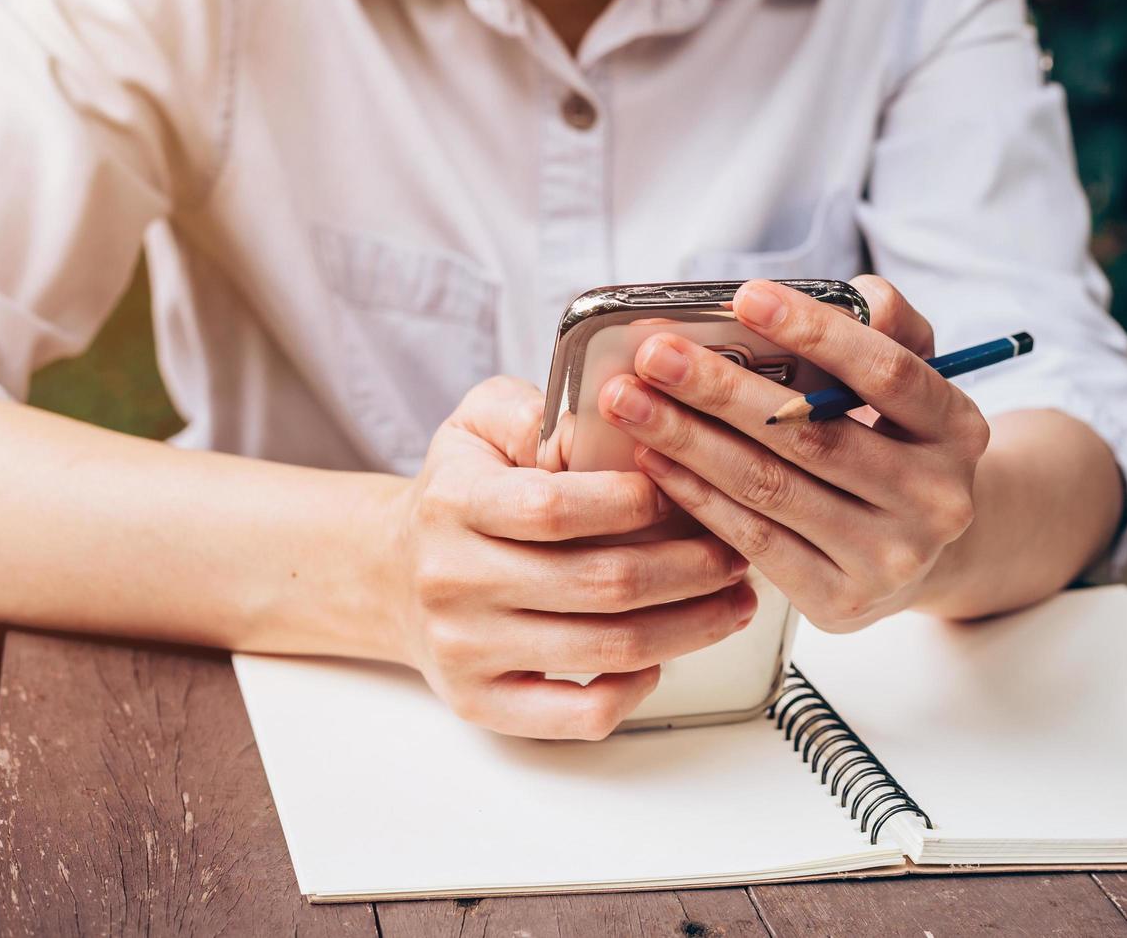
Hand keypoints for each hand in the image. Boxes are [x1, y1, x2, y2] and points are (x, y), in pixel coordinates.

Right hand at [392, 376, 755, 738]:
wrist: (391, 575)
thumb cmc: (458, 493)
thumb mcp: (477, 424)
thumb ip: (536, 410)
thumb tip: (606, 426)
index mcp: (454, 503)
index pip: (556, 508)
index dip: (635, 502)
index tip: (684, 488)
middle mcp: (454, 581)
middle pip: (601, 584)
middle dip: (691, 567)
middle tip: (735, 549)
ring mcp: (466, 650)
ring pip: (607, 648)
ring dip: (689, 626)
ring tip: (732, 600)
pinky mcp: (483, 703)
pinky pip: (578, 716)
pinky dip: (635, 690)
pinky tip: (664, 656)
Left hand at [597, 276, 989, 632]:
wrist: (922, 554)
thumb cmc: (895, 446)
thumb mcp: (909, 383)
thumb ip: (886, 330)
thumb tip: (852, 296)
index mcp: (956, 429)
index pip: (884, 371)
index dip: (815, 332)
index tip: (745, 296)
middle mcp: (935, 498)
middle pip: (811, 434)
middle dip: (720, 389)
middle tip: (654, 355)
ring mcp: (890, 558)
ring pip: (770, 488)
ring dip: (689, 440)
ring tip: (629, 402)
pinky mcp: (841, 602)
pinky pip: (753, 540)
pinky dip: (695, 495)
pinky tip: (652, 459)